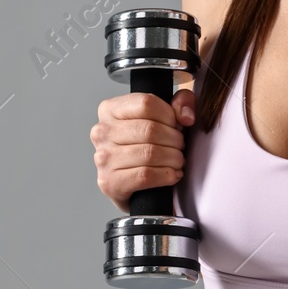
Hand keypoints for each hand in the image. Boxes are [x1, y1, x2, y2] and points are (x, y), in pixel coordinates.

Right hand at [91, 88, 195, 212]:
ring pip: (150, 153)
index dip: (169, 115)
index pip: (146, 103)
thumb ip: (180, 102)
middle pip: (150, 129)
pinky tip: (172, 174)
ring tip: (177, 160)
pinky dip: (166, 175)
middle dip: (174, 140)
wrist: (128, 186)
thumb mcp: (162, 116)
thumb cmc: (144, 147)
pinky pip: (146, 175)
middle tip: (180, 146)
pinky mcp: (110, 182)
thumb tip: (186, 116)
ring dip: (173, 159)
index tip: (176, 125)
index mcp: (110, 110)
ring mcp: (103, 157)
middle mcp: (102, 131)